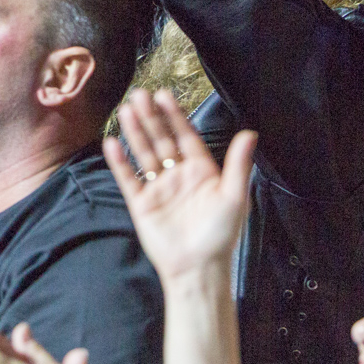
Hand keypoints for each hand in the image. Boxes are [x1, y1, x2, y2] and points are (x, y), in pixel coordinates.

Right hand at [102, 89, 256, 281]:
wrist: (197, 268)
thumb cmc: (220, 236)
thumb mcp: (234, 197)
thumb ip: (238, 164)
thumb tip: (250, 133)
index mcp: (202, 172)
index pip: (185, 136)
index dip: (175, 116)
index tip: (165, 95)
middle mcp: (178, 175)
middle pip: (161, 140)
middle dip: (151, 118)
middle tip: (140, 95)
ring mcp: (158, 188)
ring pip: (144, 153)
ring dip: (135, 132)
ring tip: (126, 110)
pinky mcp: (141, 202)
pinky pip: (128, 177)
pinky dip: (120, 161)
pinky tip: (113, 143)